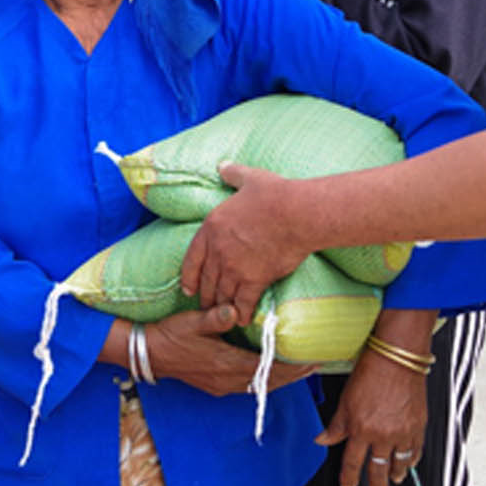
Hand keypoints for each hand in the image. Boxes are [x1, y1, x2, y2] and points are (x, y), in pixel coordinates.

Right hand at [144, 303, 312, 396]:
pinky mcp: (216, 385)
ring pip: (259, 387)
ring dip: (280, 379)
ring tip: (299, 369)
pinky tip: (271, 372)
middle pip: (268, 382)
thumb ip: (215, 317)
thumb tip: (234, 308)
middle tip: (315, 365)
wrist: (147, 354)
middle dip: (293, 374)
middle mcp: (227, 380)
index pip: (267, 369)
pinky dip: (264, 380)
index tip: (311, 361)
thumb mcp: (191, 321)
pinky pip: (248, 386)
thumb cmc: (170, 335)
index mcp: (225, 363)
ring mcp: (221, 386)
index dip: (291, 367)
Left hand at [180, 163, 307, 324]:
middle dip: (204, 295)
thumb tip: (223, 165)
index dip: (188, 276)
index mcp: (212, 227)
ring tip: (222, 315)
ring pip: (221, 294)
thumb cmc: (274, 195)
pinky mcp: (254, 280)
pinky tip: (242, 320)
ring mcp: (235, 267)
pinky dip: (241, 313)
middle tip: (205, 305)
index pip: (192, 258)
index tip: (187, 289)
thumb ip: (233, 174)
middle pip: (206, 280)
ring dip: (220, 306)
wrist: (297, 213)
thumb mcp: (250, 178)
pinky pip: (243, 303)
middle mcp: (219, 251)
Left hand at [318, 347, 428, 485]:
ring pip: (399, 463)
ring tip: (394, 480)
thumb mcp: (346, 400)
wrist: (397, 357)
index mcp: (360, 429)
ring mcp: (402, 432)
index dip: (349, 478)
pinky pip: (415, 451)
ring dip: (395, 474)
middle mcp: (382, 435)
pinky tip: (409, 463)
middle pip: (377, 469)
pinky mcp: (418, 426)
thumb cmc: (371, 372)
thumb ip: (336, 425)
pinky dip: (412, 460)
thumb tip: (321, 440)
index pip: (352, 462)